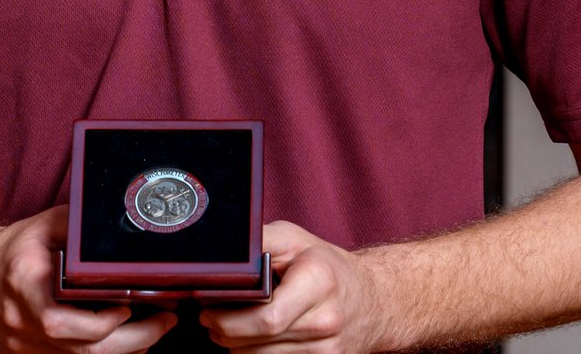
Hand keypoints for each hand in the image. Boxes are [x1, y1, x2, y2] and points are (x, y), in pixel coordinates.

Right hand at [0, 205, 177, 353]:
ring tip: (156, 332)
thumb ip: (79, 226)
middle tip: (165, 322)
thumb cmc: (14, 248)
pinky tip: (127, 343)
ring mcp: (22, 347)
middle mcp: (20, 322)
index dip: (100, 322)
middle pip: (81, 351)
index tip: (131, 304)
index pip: (60, 320)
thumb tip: (121, 220)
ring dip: (124, 351)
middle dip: (131, 341)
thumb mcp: (45, 225)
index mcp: (23, 284)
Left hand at [200, 221, 385, 353]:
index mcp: (317, 282)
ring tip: (226, 328)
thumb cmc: (326, 265)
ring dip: (237, 347)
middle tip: (209, 319)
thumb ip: (260, 241)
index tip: (209, 308)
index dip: (230, 319)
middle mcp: (325, 321)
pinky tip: (250, 340)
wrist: (372, 300)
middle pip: (259, 343)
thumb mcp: (294, 239)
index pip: (267, 317)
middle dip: (225, 333)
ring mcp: (327, 351)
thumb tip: (222, 250)